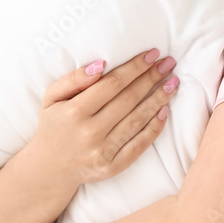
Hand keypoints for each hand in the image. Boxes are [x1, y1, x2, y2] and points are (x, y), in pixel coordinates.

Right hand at [33, 48, 179, 186]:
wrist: (50, 168)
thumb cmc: (54, 125)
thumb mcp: (52, 97)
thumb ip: (73, 79)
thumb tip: (101, 65)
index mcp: (75, 111)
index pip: (113, 84)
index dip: (135, 67)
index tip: (153, 54)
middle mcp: (90, 132)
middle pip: (129, 99)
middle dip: (152, 78)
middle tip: (169, 63)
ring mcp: (103, 151)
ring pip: (138, 120)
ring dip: (159, 99)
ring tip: (173, 83)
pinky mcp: (113, 166)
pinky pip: (139, 145)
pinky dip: (154, 127)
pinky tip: (165, 111)